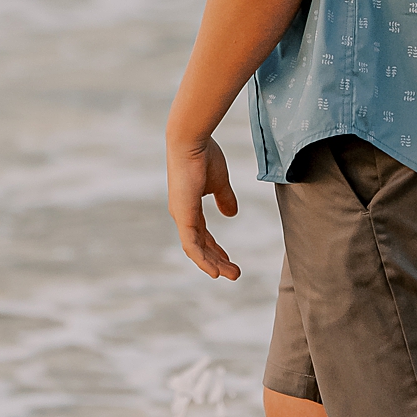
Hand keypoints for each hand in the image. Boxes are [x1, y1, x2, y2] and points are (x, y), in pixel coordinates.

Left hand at [166, 134, 238, 279]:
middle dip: (217, 260)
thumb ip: (224, 198)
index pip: (202, 234)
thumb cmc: (204, 156)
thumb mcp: (219, 181)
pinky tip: (213, 272)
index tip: (230, 260)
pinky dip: (202, 260)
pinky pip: (191, 245)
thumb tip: (232, 214)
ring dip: (213, 264)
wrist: (191, 141)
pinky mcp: (183, 215)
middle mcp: (182, 214)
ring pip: (196, 249)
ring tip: (232, 275)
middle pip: (200, 245)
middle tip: (235, 274)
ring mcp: (181, 215)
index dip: (215, 249)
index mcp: (189, 206)